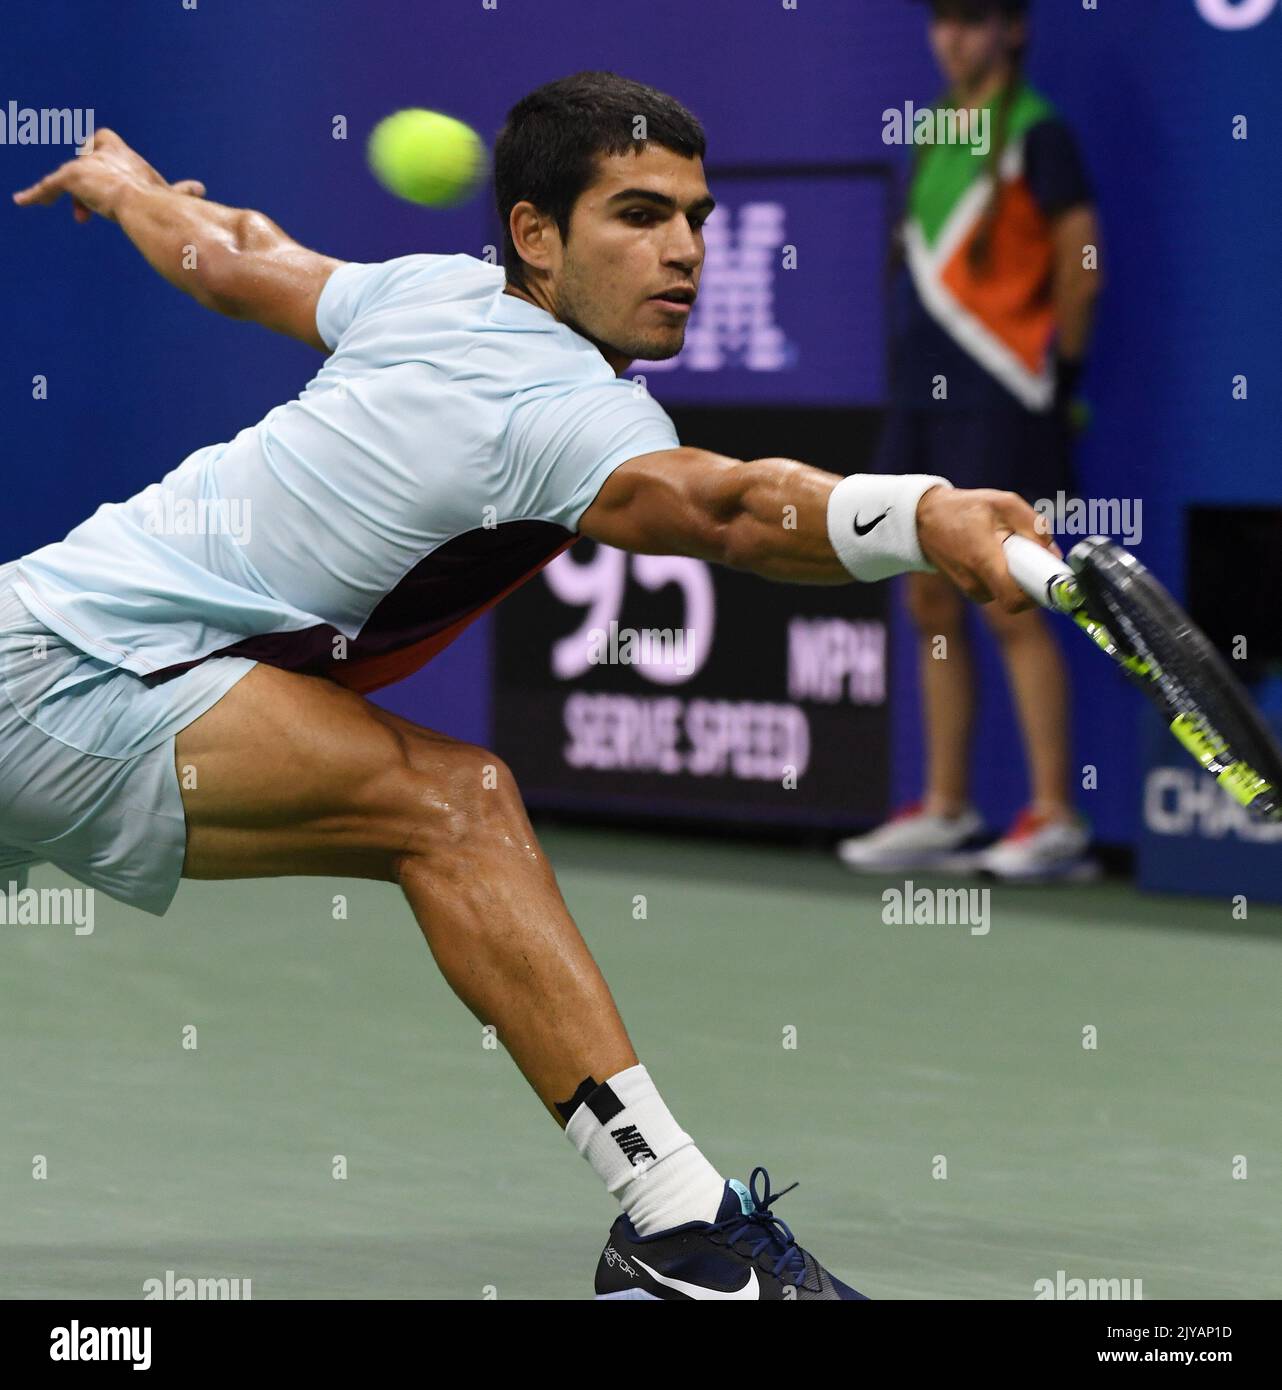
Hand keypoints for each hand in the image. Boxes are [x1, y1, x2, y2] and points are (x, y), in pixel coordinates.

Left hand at [12, 127, 206, 223]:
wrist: (148, 206)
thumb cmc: (163, 203)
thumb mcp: (169, 195)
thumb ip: (181, 191)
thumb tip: (201, 189)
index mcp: (123, 153)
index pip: (104, 145)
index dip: (103, 162)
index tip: (110, 185)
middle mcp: (102, 152)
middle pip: (84, 162)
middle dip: (88, 184)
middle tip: (95, 211)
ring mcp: (85, 164)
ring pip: (68, 176)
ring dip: (74, 196)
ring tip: (83, 217)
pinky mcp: (72, 177)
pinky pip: (48, 186)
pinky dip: (36, 194)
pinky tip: (21, 201)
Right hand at [916, 485, 1060, 611]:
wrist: (923, 519)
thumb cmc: (963, 508)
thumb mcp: (1004, 503)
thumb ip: (1035, 527)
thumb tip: (1053, 553)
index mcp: (983, 561)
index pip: (1015, 599)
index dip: (1037, 594)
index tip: (1047, 578)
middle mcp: (975, 582)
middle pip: (1016, 597)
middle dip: (1030, 579)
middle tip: (1030, 555)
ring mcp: (971, 589)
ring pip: (1008, 592)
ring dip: (1016, 575)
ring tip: (1007, 548)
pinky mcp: (970, 589)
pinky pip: (998, 588)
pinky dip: (1004, 574)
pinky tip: (996, 553)